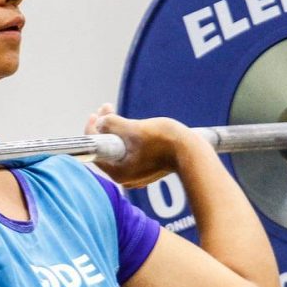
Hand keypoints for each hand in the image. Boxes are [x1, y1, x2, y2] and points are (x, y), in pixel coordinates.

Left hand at [83, 104, 204, 188]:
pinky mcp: (147, 169)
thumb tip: (100, 121)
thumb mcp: (134, 128)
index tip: (95, 114)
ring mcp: (137, 174)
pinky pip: (131, 152)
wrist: (193, 153)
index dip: (93, 129)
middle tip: (106, 109)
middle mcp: (125, 177)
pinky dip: (128, 139)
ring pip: (120, 149)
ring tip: (115, 113)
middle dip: (106, 127)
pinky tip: (130, 126)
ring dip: (117, 130)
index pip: (97, 149)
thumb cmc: (164, 141)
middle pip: (108, 149)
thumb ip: (112, 124)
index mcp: (118, 172)